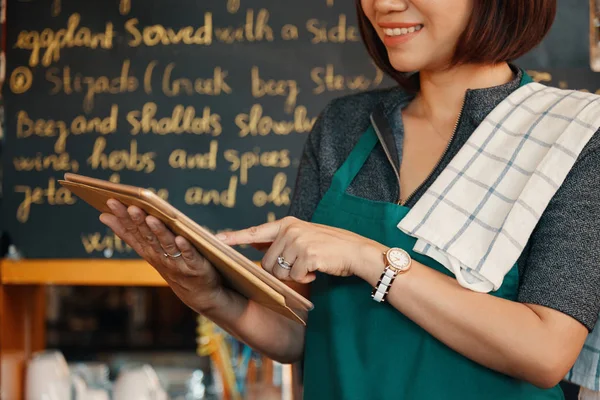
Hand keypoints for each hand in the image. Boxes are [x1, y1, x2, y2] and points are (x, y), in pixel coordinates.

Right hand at [99, 199, 226, 312]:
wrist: (198, 293)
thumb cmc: (171, 265)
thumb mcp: (148, 249)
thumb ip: (129, 234)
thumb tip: (103, 215)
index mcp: (148, 250)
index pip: (132, 231)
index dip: (122, 217)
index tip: (111, 201)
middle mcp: (160, 256)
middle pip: (147, 236)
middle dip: (138, 221)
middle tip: (130, 206)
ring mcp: (177, 263)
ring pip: (166, 245)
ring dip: (159, 232)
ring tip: (151, 218)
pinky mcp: (195, 266)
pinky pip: (189, 256)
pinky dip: (185, 248)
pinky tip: (181, 238)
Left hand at [218, 217, 384, 283]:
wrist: (357, 251)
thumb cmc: (331, 247)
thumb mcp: (304, 237)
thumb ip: (279, 240)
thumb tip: (254, 243)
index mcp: (288, 224)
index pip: (255, 231)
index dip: (234, 237)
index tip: (215, 240)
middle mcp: (290, 230)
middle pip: (267, 263)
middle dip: (280, 271)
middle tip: (300, 266)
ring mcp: (298, 242)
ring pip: (279, 272)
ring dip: (294, 275)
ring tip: (311, 265)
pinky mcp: (307, 255)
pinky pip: (295, 277)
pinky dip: (306, 279)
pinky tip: (318, 270)